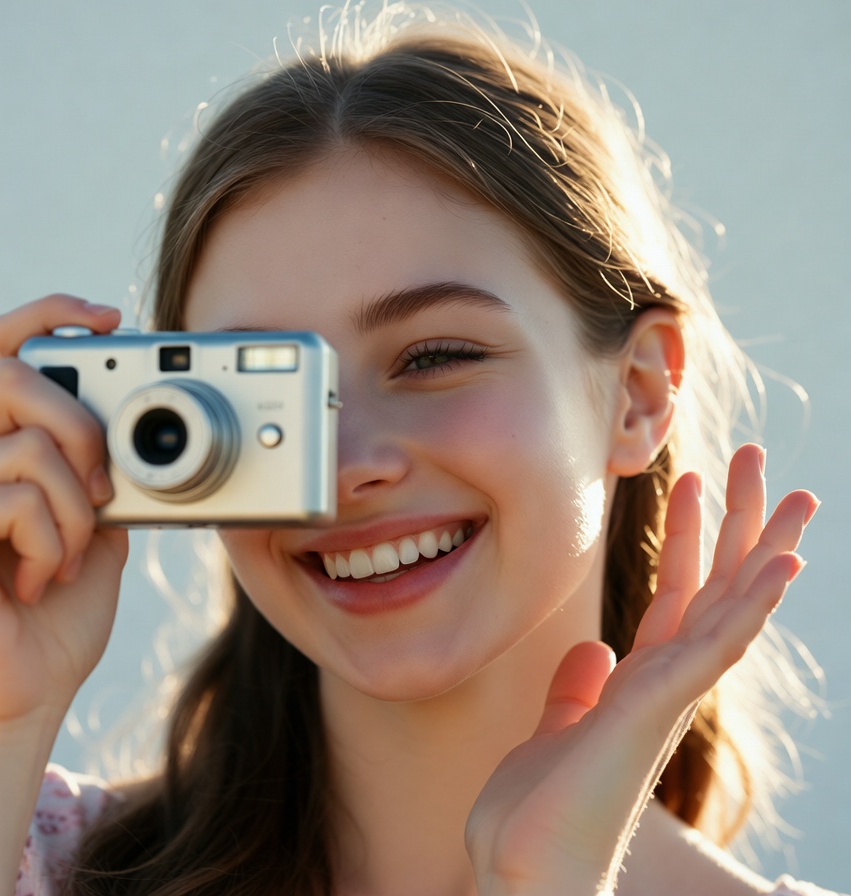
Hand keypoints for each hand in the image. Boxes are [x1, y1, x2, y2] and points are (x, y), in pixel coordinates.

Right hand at [0, 295, 129, 735]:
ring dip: (76, 507)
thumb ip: (95, 473)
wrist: (19, 696)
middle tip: (100, 493)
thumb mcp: (93, 526)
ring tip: (67, 556)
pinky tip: (38, 580)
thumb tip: (122, 429)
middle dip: (84, 429)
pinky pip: (18, 497)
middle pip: (16, 374)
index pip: (0, 347)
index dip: (49, 314)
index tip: (109, 318)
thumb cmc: (54, 616)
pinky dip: (55, 541)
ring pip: (29, 442)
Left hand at [465, 445, 817, 894]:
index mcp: (640, 682)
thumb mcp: (554, 729)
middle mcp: (664, 684)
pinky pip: (716, 646)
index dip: (693, 539)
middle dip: (740, 524)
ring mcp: (667, 696)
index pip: (680, 596)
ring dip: (763, 549)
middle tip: (762, 461)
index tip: (699, 483)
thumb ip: (577, 687)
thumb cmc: (539, 810)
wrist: (522, 870)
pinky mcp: (655, 707)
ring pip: (730, 607)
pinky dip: (751, 604)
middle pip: (716, 588)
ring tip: (794, 494)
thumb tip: (594, 647)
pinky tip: (782, 566)